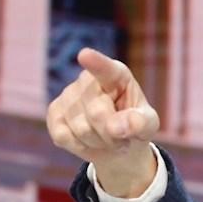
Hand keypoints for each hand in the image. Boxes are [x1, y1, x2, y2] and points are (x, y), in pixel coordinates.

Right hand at [47, 48, 159, 196]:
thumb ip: (140, 123)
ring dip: (98, 141)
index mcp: (116, 75)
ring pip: (80, 128)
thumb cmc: (134, 126)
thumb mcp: (148, 124)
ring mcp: (68, 94)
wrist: (116, 144)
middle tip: (121, 135)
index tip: (85, 55)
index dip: (95, 62)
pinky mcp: (54, 112)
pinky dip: (79, 146)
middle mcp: (88, 79)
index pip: (105, 69)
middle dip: (112, 134)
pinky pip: (63, 136)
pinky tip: (88, 140)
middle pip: (97, 113)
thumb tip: (117, 127)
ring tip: (107, 137)